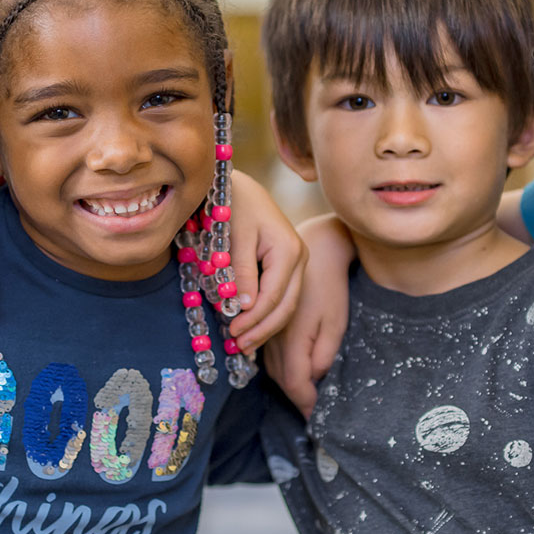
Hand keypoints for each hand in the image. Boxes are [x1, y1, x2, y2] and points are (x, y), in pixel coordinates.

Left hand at [224, 168, 304, 352]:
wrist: (241, 186)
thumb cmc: (235, 206)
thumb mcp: (234, 237)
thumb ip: (241, 272)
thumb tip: (243, 307)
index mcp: (288, 250)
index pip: (273, 297)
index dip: (253, 319)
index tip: (233, 333)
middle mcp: (300, 258)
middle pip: (286, 305)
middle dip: (263, 329)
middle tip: (240, 346)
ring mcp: (298, 261)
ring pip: (288, 304)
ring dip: (266, 326)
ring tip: (245, 343)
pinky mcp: (290, 264)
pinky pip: (283, 295)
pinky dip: (268, 312)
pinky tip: (252, 326)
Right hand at [266, 213, 354, 415]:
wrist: (313, 254)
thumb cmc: (329, 287)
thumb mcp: (335, 321)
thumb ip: (324, 353)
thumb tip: (316, 377)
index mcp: (292, 341)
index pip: (296, 385)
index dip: (307, 405)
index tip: (319, 419)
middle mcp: (274, 340)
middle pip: (282, 382)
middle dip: (299, 399)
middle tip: (315, 413)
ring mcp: (268, 332)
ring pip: (274, 370)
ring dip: (290, 386)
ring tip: (308, 398)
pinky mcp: (268, 325)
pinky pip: (271, 356)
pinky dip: (283, 370)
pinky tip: (296, 373)